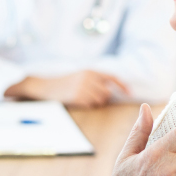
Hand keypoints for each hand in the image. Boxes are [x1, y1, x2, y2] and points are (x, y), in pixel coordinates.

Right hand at [4, 70, 129, 107]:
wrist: (46, 86)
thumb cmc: (64, 82)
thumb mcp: (80, 75)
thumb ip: (95, 79)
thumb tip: (112, 90)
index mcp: (90, 70)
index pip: (112, 77)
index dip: (122, 85)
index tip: (129, 93)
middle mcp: (88, 77)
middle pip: (107, 92)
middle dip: (103, 96)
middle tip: (91, 96)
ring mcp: (83, 87)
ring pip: (100, 100)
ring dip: (95, 101)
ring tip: (82, 97)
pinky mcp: (77, 97)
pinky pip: (90, 104)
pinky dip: (87, 104)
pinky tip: (77, 100)